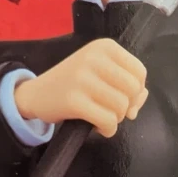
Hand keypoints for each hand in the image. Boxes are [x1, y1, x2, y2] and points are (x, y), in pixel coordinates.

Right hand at [13, 39, 147, 138]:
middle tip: (112, 110)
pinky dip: (107, 130)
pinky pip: (107, 121)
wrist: (35, 93)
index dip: (137, 91)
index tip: (122, 99)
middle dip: (128, 106)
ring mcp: (82, 78)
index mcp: (104, 47)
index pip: (139, 71)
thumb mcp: (99, 73)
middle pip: (133, 89)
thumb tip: (142, 98)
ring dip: (116, 119)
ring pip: (122, 106)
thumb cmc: (72, 82)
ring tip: (101, 117)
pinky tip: (98, 127)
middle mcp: (94, 58)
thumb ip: (124, 82)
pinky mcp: (73, 100)